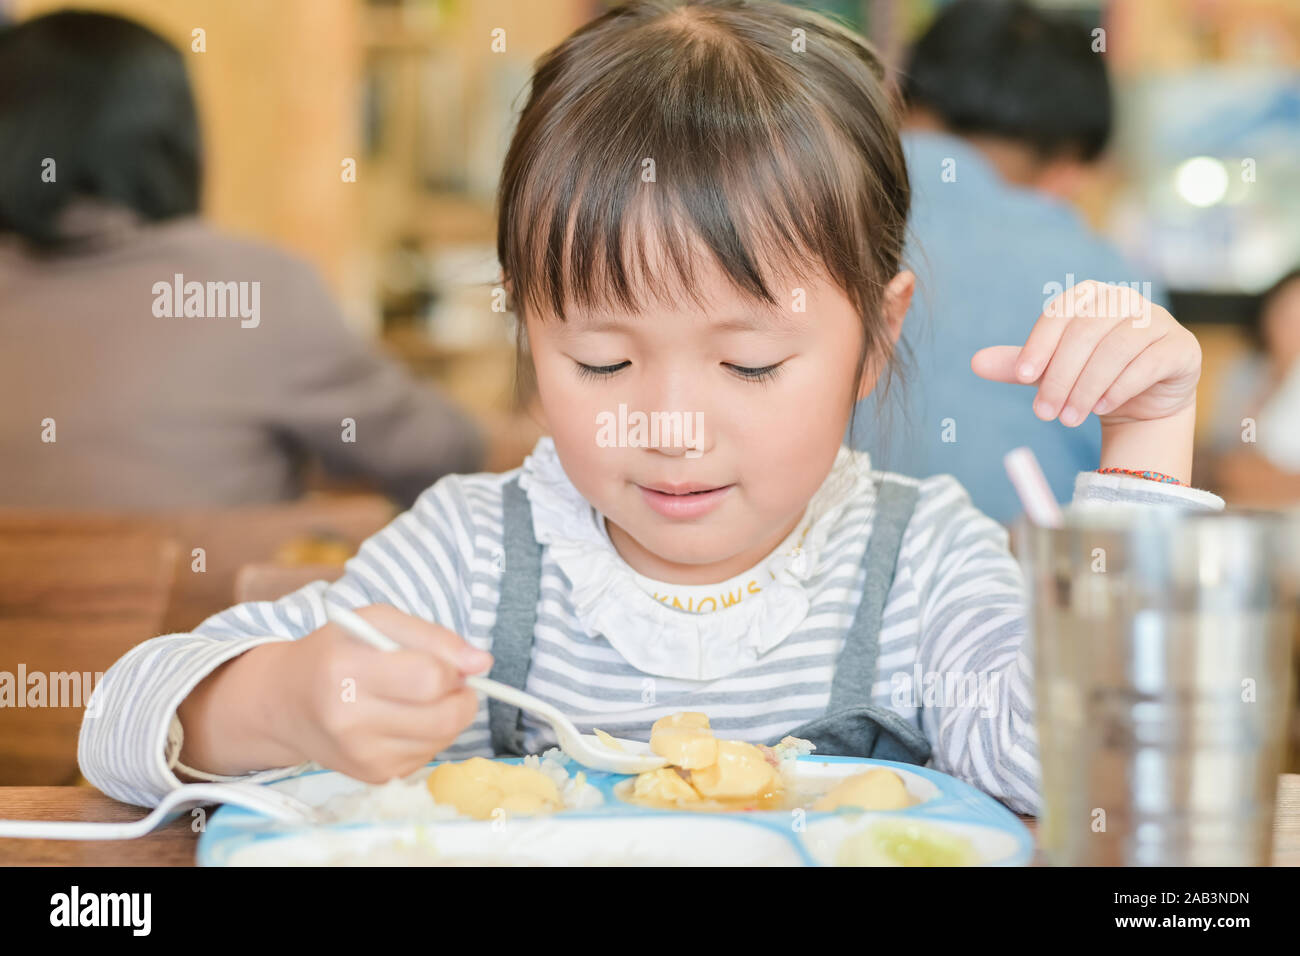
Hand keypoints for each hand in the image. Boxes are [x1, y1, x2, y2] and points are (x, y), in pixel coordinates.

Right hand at [270, 604, 492, 781]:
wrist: (287, 703)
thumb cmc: (336, 652)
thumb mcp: (377, 622)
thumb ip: (434, 636)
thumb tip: (483, 662)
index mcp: (346, 670)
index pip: (430, 678)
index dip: (452, 668)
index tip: (444, 662)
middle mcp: (349, 719)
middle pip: (445, 716)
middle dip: (461, 695)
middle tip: (446, 681)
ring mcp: (361, 755)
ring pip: (443, 738)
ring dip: (448, 715)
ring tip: (419, 698)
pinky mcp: (373, 776)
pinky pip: (429, 755)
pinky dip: (430, 735)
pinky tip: (404, 720)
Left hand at [970, 280, 1200, 427]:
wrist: (1142, 401)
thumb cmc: (1090, 377)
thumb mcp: (1051, 372)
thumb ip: (1019, 366)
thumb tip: (975, 363)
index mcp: (1091, 296)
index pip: (1061, 313)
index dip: (1040, 344)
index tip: (1023, 378)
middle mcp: (1126, 301)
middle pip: (1086, 332)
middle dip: (1061, 376)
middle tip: (1044, 413)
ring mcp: (1157, 321)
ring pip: (1116, 349)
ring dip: (1088, 387)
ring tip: (1069, 418)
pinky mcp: (1180, 347)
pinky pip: (1148, 363)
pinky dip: (1120, 387)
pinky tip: (1103, 408)